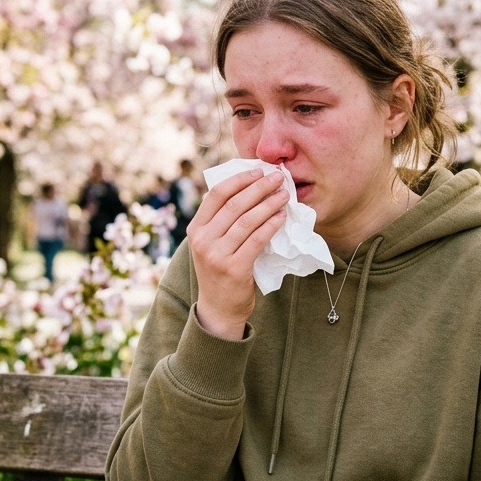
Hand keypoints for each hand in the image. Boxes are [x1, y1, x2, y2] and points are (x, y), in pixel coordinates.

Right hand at [186, 169, 286, 338]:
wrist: (218, 308)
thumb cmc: (220, 270)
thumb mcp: (211, 243)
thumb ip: (221, 220)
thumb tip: (248, 187)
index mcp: (195, 229)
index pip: (217, 194)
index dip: (240, 179)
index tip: (259, 171)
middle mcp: (202, 240)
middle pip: (234, 204)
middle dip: (259, 188)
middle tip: (278, 177)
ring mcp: (216, 255)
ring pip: (248, 220)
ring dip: (269, 204)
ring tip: (285, 194)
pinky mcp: (234, 268)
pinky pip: (257, 239)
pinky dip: (271, 225)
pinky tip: (282, 216)